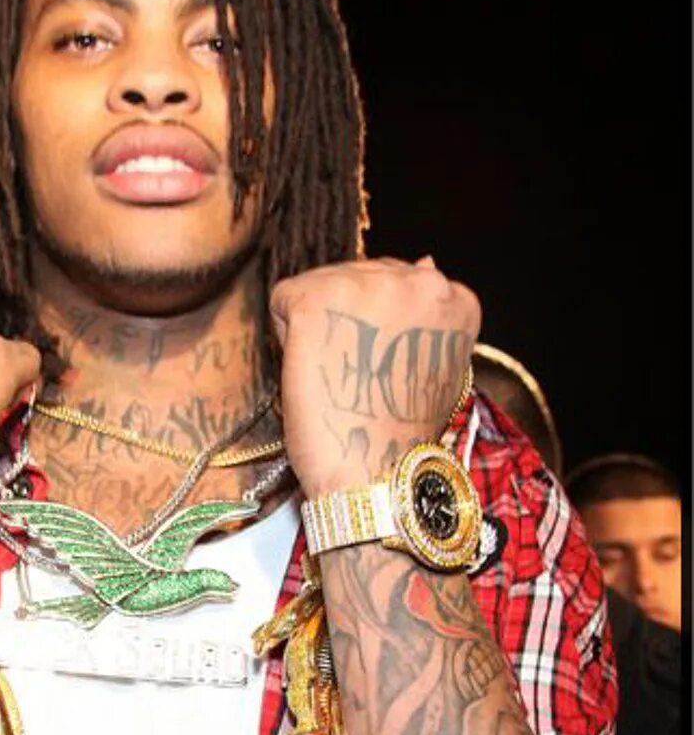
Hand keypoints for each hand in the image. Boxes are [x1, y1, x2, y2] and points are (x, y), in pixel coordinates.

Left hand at [270, 256, 479, 496]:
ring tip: (338, 374)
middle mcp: (416, 278)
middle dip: (345, 319)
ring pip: (317, 286)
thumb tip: (424, 261)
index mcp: (453, 296)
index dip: (375, 327)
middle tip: (356, 373)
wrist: (374, 473)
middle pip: (354, 276)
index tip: (380, 365)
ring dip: (316, 326)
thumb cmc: (398, 430)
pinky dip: (285, 338)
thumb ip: (426, 313)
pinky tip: (312, 372)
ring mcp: (366, 285)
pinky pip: (282, 301)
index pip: (392, 283)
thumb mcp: (434, 362)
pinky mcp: (316, 299)